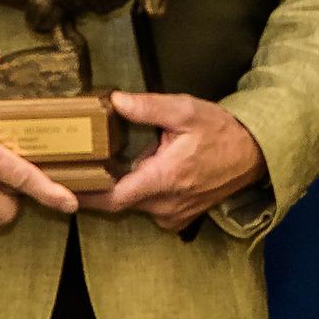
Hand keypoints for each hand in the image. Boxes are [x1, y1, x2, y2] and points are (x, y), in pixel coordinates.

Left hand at [77, 92, 265, 231]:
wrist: (255, 155)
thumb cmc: (221, 132)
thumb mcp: (185, 111)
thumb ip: (148, 108)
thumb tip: (115, 101)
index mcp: (164, 179)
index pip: (113, 198)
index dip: (85, 195)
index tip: (64, 186)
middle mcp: (166, 204)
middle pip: (119, 201)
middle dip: (101, 184)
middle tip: (81, 164)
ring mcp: (174, 215)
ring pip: (135, 204)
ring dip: (125, 185)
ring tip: (114, 161)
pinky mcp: (180, 217)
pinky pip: (150, 208)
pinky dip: (142, 192)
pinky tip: (145, 170)